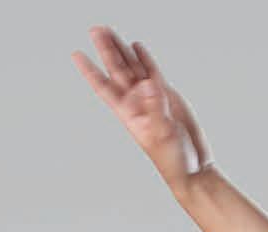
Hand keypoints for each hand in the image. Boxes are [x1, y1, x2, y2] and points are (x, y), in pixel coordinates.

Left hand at [70, 26, 213, 189]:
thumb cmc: (172, 159)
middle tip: (95, 29)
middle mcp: (136, 102)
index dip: (89, 70)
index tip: (76, 54)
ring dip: (121, 49)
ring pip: (132, 66)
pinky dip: (143, 57)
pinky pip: (151, 70)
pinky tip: (135, 46)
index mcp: (128, 113)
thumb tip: (149, 84)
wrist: (191, 166)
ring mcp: (150, 97)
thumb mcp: (162, 133)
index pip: (103, 86)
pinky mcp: (165, 95)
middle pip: (116, 69)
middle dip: (106, 49)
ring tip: (110, 31)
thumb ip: (156, 107)